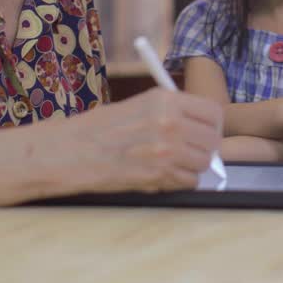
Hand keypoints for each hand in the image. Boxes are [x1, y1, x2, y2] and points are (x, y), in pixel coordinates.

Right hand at [47, 87, 222, 193]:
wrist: (69, 152)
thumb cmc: (98, 129)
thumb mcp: (138, 105)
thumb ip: (171, 113)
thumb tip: (199, 128)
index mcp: (166, 100)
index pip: (213, 112)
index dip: (211, 125)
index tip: (205, 132)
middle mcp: (170, 122)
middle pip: (212, 141)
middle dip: (203, 148)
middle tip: (188, 151)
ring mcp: (165, 151)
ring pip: (203, 163)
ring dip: (191, 167)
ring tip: (169, 163)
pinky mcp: (158, 176)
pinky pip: (187, 182)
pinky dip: (178, 182)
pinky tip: (160, 175)